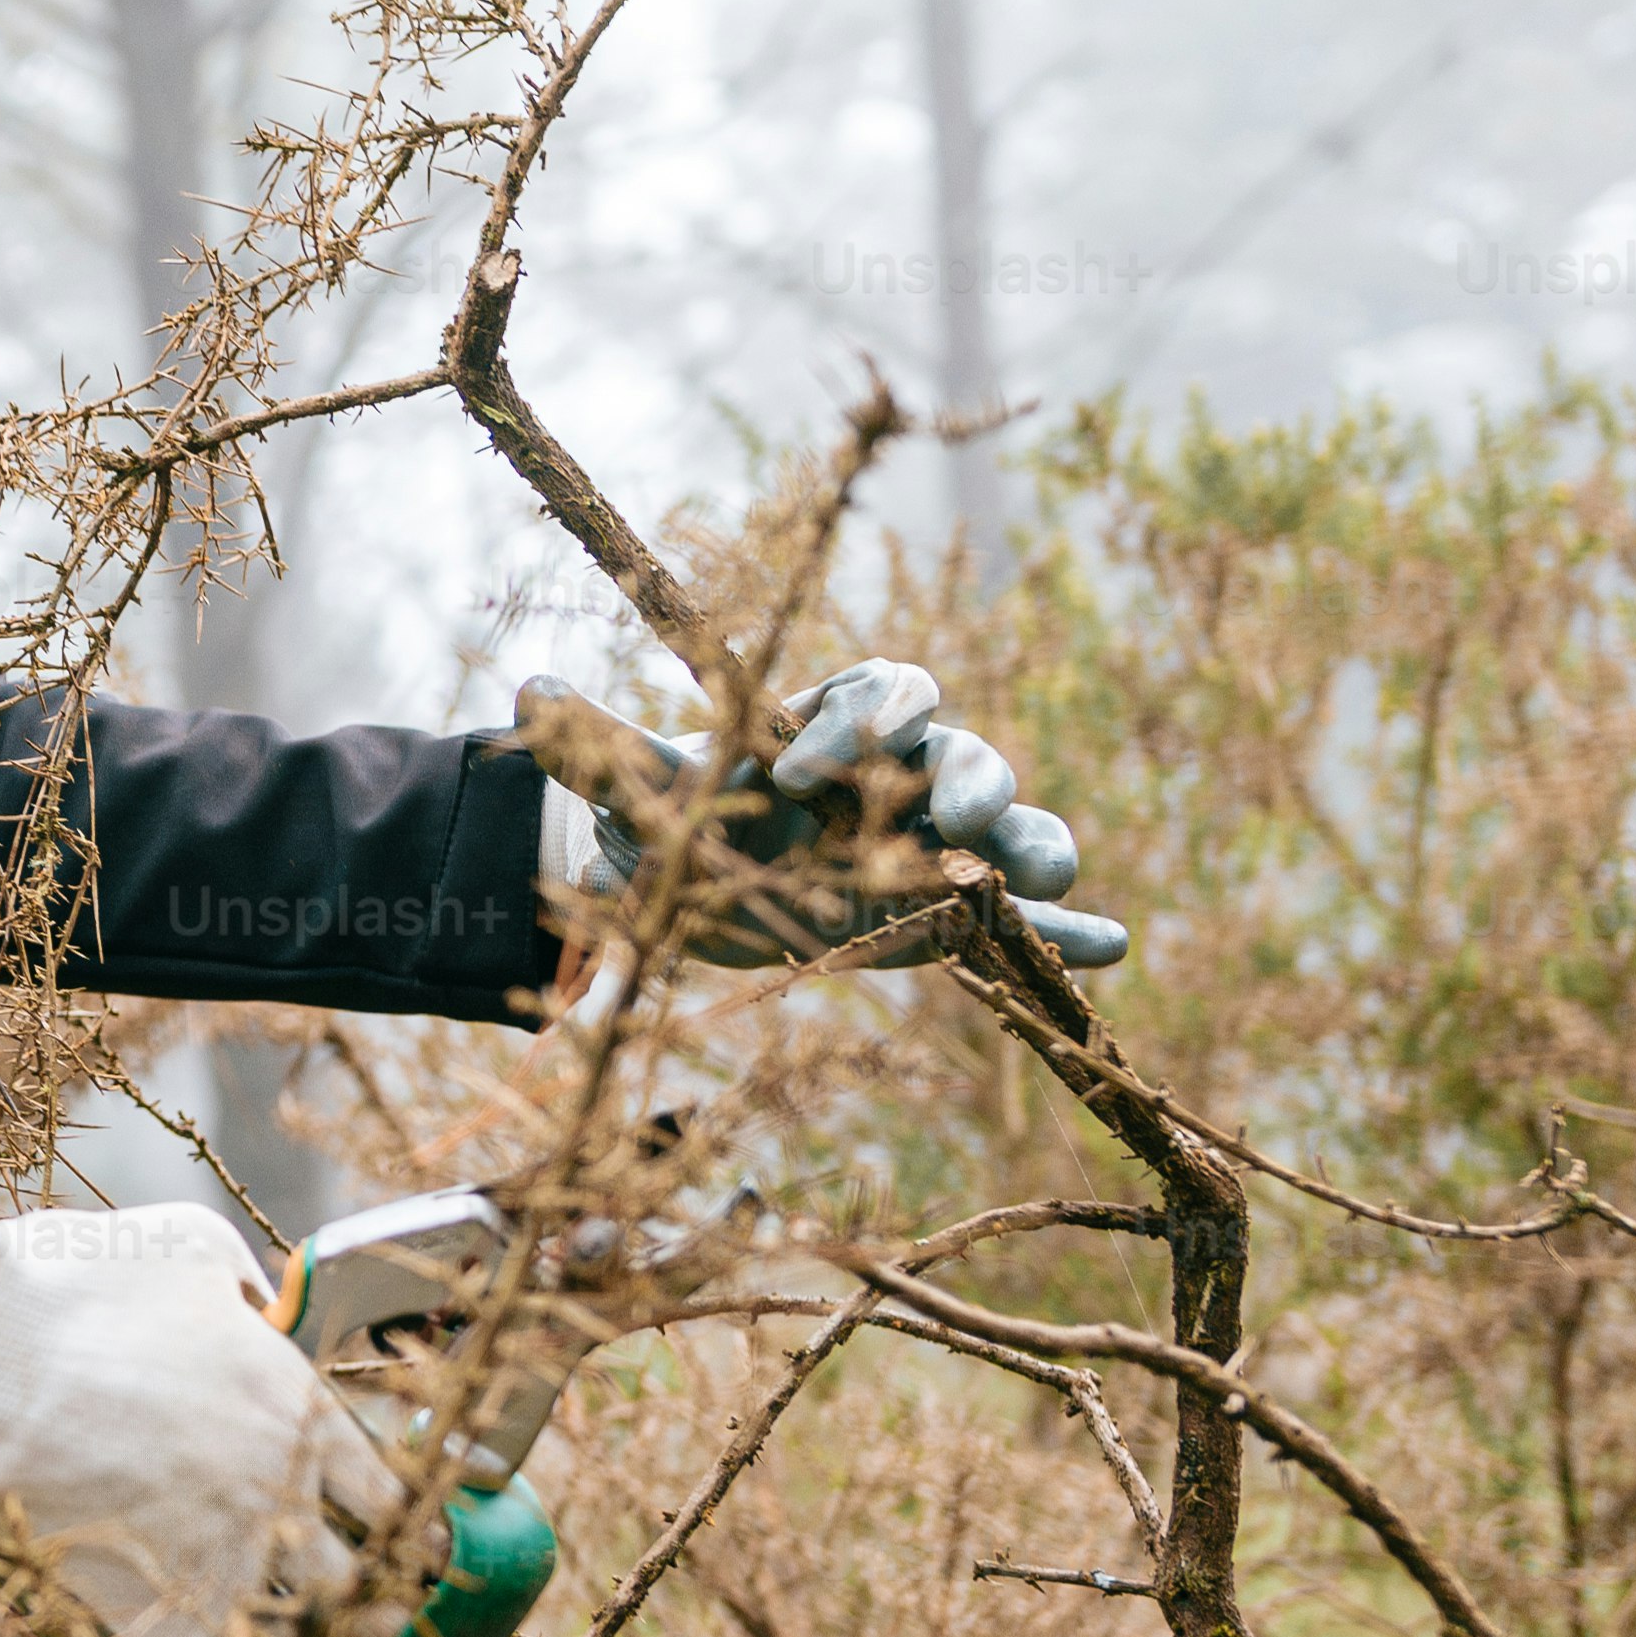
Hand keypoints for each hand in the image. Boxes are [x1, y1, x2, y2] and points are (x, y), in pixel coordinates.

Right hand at [0, 1188, 403, 1636]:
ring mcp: (220, 1567)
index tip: (391, 1537)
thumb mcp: (188, 1248)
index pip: (394, 1496)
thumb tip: (257, 1300)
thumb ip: (244, 1282)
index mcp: (300, 1413)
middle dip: (369, 1604)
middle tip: (365, 1615)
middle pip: (362, 1585)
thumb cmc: (78, 1289)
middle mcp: (280, 1499)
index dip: (397, 1521)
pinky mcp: (151, 1618)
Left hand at [533, 657, 1128, 968]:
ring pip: (1011, 826)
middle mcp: (900, 775)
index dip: (858, 723)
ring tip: (1046, 874)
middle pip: (964, 751)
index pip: (881, 691)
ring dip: (1036, 842)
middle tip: (946, 814)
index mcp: (836, 725)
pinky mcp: (954, 915)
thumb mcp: (637, 790)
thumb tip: (524, 693)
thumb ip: (594, 748)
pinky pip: (1029, 920)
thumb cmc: (676, 820)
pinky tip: (1111, 945)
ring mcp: (937, 845)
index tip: (796, 778)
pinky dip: (1073, 929)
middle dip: (967, 776)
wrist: (695, 890)